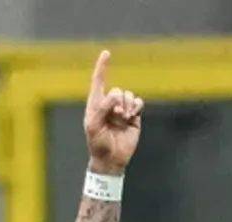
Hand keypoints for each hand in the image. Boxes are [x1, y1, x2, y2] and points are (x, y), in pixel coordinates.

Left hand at [83, 51, 142, 175]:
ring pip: (129, 95)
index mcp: (95, 104)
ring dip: (127, 105)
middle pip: (117, 90)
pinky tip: (132, 116)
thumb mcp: (93, 125)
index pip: (98, 81)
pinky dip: (137, 107)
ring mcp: (122, 110)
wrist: (111, 158)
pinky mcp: (134, 116)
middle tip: (115, 116)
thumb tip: (115, 95)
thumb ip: (102, 108)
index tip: (106, 53)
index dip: (102, 67)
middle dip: (118, 102)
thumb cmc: (97, 143)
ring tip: (123, 118)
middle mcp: (109, 104)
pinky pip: (139, 102)